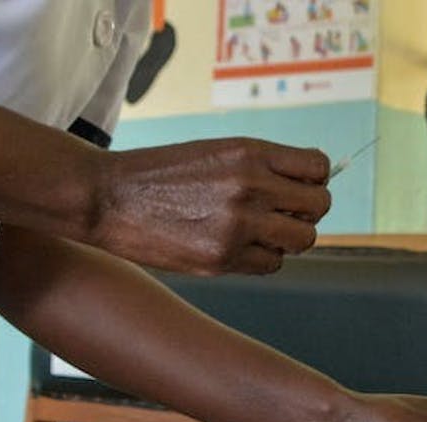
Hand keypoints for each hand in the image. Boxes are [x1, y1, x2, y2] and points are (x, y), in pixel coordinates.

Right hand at [91, 138, 331, 273]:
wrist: (107, 197)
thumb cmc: (164, 173)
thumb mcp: (217, 151)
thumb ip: (264, 165)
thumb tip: (313, 183)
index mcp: (250, 153)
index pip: (318, 167)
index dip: (313, 180)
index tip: (298, 187)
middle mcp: (250, 186)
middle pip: (319, 206)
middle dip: (307, 211)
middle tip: (284, 213)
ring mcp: (238, 225)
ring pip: (302, 239)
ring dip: (289, 238)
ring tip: (261, 231)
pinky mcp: (223, 258)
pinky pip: (272, 264)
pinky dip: (263, 258)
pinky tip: (238, 246)